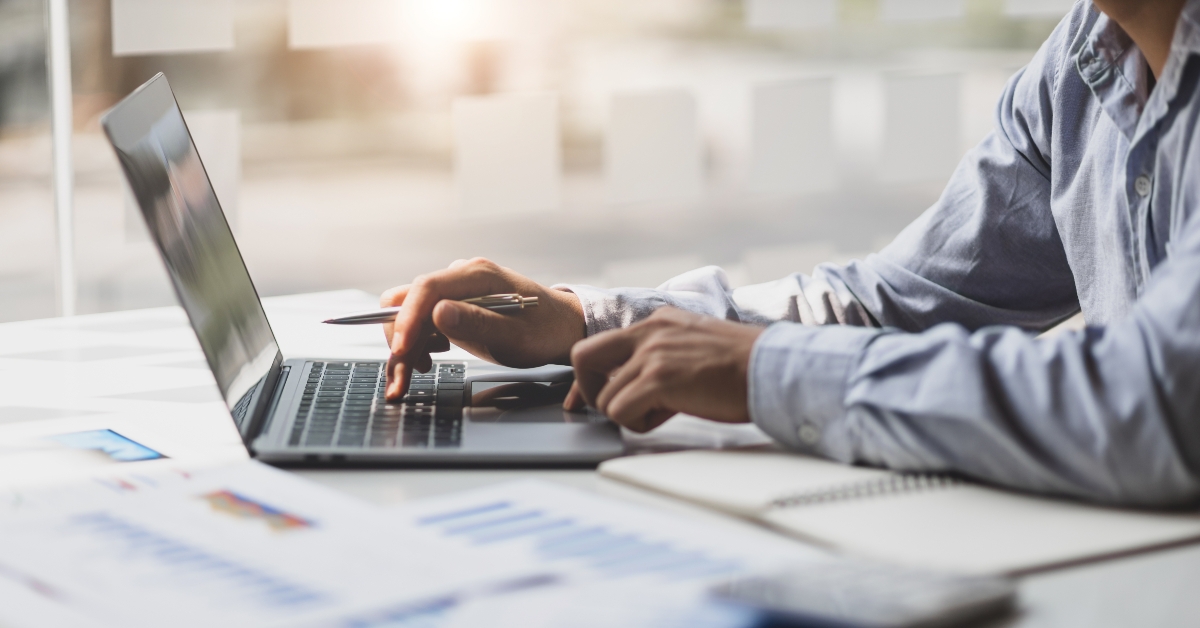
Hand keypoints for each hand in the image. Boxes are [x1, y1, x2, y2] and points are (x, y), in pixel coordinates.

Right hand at [380, 258, 585, 398]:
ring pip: (412, 315)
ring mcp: (456, 291)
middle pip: (409, 301)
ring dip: (406, 347)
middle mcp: (461, 277)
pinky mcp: (454, 306)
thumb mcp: (514, 335)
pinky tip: (428, 362)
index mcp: (476, 275)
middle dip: (400, 340)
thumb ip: (476, 323)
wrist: (561, 329)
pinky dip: (417, 345)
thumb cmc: (544, 331)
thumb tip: (438, 313)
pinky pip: (423, 322)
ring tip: (410, 378)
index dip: (407, 320)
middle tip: (400, 379)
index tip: (401, 351)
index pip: (426, 289)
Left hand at [565, 307, 763, 432]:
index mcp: (657, 321)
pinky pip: (620, 411)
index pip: (601, 345)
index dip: (590, 377)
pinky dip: (639, 423)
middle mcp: (649, 332)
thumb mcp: (694, 346)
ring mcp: (652, 354)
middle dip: (589, 391)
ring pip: (605, 397)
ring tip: (666, 410)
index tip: (587, 399)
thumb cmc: (742, 367)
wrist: (771, 369)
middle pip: (581, 358)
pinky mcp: (660, 378)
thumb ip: (661, 355)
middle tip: (615, 407)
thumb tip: (634, 383)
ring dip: (630, 414)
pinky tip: (670, 414)